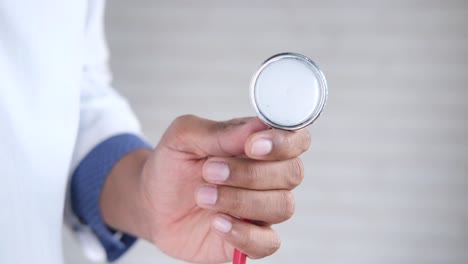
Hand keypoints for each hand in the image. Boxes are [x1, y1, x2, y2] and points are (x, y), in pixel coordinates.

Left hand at [101, 115, 310, 262]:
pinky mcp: (251, 239)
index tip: (251, 146)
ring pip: (282, 206)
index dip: (283, 142)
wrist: (152, 202)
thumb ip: (220, 131)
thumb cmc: (173, 164)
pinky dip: (244, 234)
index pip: (296, 139)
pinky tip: (216, 222)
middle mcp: (268, 176)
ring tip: (203, 195)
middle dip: (250, 173)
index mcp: (259, 145)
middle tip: (209, 171)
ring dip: (241, 201)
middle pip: (292, 174)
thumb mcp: (184, 137)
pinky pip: (268, 243)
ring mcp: (262, 209)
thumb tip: (258, 128)